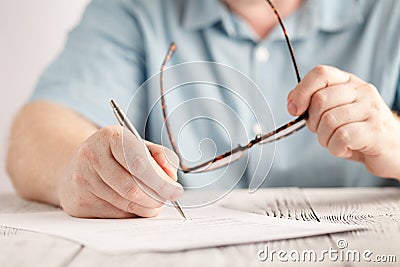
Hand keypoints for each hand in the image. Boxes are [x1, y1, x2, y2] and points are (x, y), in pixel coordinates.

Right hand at [59, 125, 182, 217]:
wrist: (78, 165)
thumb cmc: (117, 155)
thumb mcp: (139, 145)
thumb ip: (161, 156)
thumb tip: (171, 178)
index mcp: (111, 136)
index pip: (139, 163)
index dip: (160, 181)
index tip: (176, 191)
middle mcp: (92, 156)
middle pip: (132, 188)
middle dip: (156, 197)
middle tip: (167, 199)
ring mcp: (82, 180)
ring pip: (125, 203)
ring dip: (146, 207)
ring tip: (153, 201)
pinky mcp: (79, 202)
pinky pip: (115, 214)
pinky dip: (131, 213)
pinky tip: (133, 204)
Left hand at [287, 65, 399, 179]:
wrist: (394, 150)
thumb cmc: (359, 131)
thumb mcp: (336, 112)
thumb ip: (315, 104)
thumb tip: (293, 103)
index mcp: (349, 83)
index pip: (321, 73)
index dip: (301, 91)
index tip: (294, 109)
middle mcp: (362, 91)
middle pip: (320, 100)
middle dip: (313, 123)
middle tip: (324, 132)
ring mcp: (371, 109)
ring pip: (328, 121)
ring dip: (324, 139)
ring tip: (336, 142)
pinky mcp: (375, 130)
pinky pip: (341, 137)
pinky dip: (336, 148)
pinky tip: (345, 148)